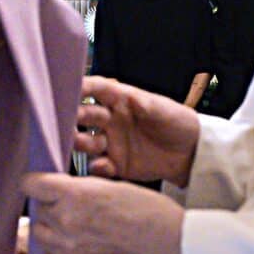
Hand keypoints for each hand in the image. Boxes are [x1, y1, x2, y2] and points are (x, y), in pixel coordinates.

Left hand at [23, 173, 185, 253]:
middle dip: (51, 207)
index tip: (40, 187)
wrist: (168, 250)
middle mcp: (65, 220)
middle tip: (74, 211)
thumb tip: (62, 191)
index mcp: (75, 194)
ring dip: (53, 230)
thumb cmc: (151, 216)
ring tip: (79, 231)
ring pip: (40, 234)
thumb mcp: (112, 186)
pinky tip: (77, 250)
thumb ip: (81, 189)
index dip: (36, 184)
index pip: (31, 184)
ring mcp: (65, 248)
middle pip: (38, 209)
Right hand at [76, 77, 200, 185]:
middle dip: (71, 117)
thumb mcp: (165, 110)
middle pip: (84, 116)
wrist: (191, 153)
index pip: (96, 89)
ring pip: (85, 141)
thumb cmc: (178, 123)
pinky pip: (99, 166)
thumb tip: (131, 98)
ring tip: (79, 143)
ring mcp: (111, 143)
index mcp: (121, 100)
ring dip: (79, 142)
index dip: (81, 87)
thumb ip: (147, 105)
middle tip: (63, 122)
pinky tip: (101, 166)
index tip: (67, 89)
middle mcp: (110, 120)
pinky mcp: (116, 164)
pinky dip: (97, 167)